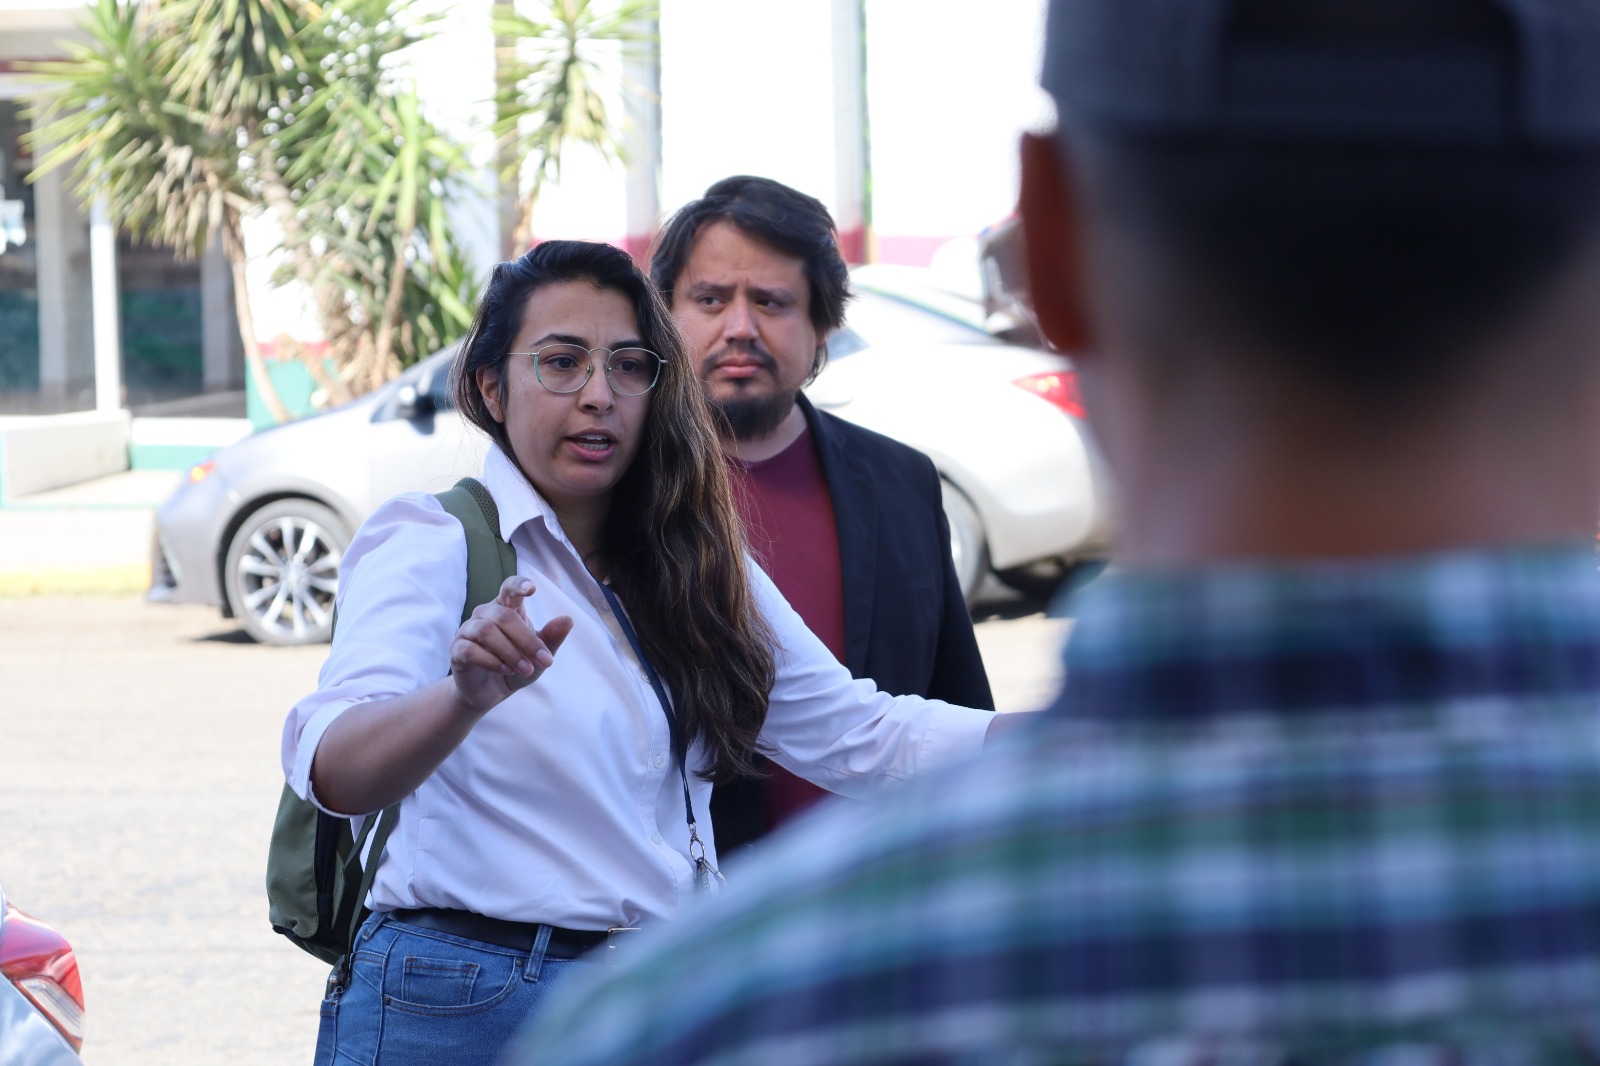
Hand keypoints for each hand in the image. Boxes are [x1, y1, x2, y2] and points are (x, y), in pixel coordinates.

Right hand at [448, 576, 573, 713]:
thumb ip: (552, 637)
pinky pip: (470, 649)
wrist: (492, 692)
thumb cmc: (517, 665)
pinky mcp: (457, 650)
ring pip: (486, 631)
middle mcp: (485, 614)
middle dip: (527, 640)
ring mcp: (468, 631)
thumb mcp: (539, 654)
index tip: (532, 589)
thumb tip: (568, 619)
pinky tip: (506, 670)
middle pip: (503, 616)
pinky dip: (492, 661)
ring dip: (510, 652)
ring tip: (526, 669)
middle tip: (544, 661)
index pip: (509, 587)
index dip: (519, 585)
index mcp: (506, 608)